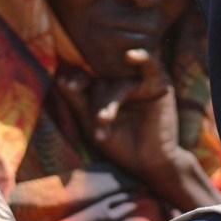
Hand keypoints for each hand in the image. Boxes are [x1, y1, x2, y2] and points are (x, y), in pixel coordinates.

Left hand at [55, 50, 184, 187]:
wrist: (146, 164)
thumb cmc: (119, 145)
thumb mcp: (93, 123)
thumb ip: (79, 101)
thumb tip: (60, 78)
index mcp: (103, 87)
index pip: (87, 74)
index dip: (77, 79)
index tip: (68, 86)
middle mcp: (121, 79)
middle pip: (103, 76)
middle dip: (96, 99)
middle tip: (98, 120)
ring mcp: (140, 80)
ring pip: (119, 79)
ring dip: (111, 99)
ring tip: (105, 120)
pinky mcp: (160, 82)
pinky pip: (151, 64)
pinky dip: (143, 57)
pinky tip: (131, 56)